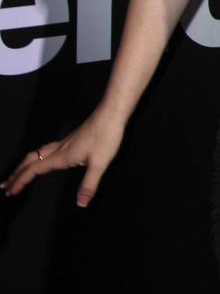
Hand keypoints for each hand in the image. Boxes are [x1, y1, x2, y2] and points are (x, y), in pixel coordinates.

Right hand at [4, 110, 125, 207]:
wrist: (112, 113)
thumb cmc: (107, 135)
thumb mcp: (100, 163)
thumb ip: (89, 184)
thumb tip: (81, 204)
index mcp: (62, 156)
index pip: (33, 170)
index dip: (20, 181)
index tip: (10, 192)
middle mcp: (59, 149)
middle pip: (30, 161)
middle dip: (16, 174)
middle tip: (5, 185)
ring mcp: (65, 142)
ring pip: (37, 154)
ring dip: (25, 165)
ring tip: (18, 173)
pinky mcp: (72, 139)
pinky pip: (47, 149)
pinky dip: (37, 157)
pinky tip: (45, 159)